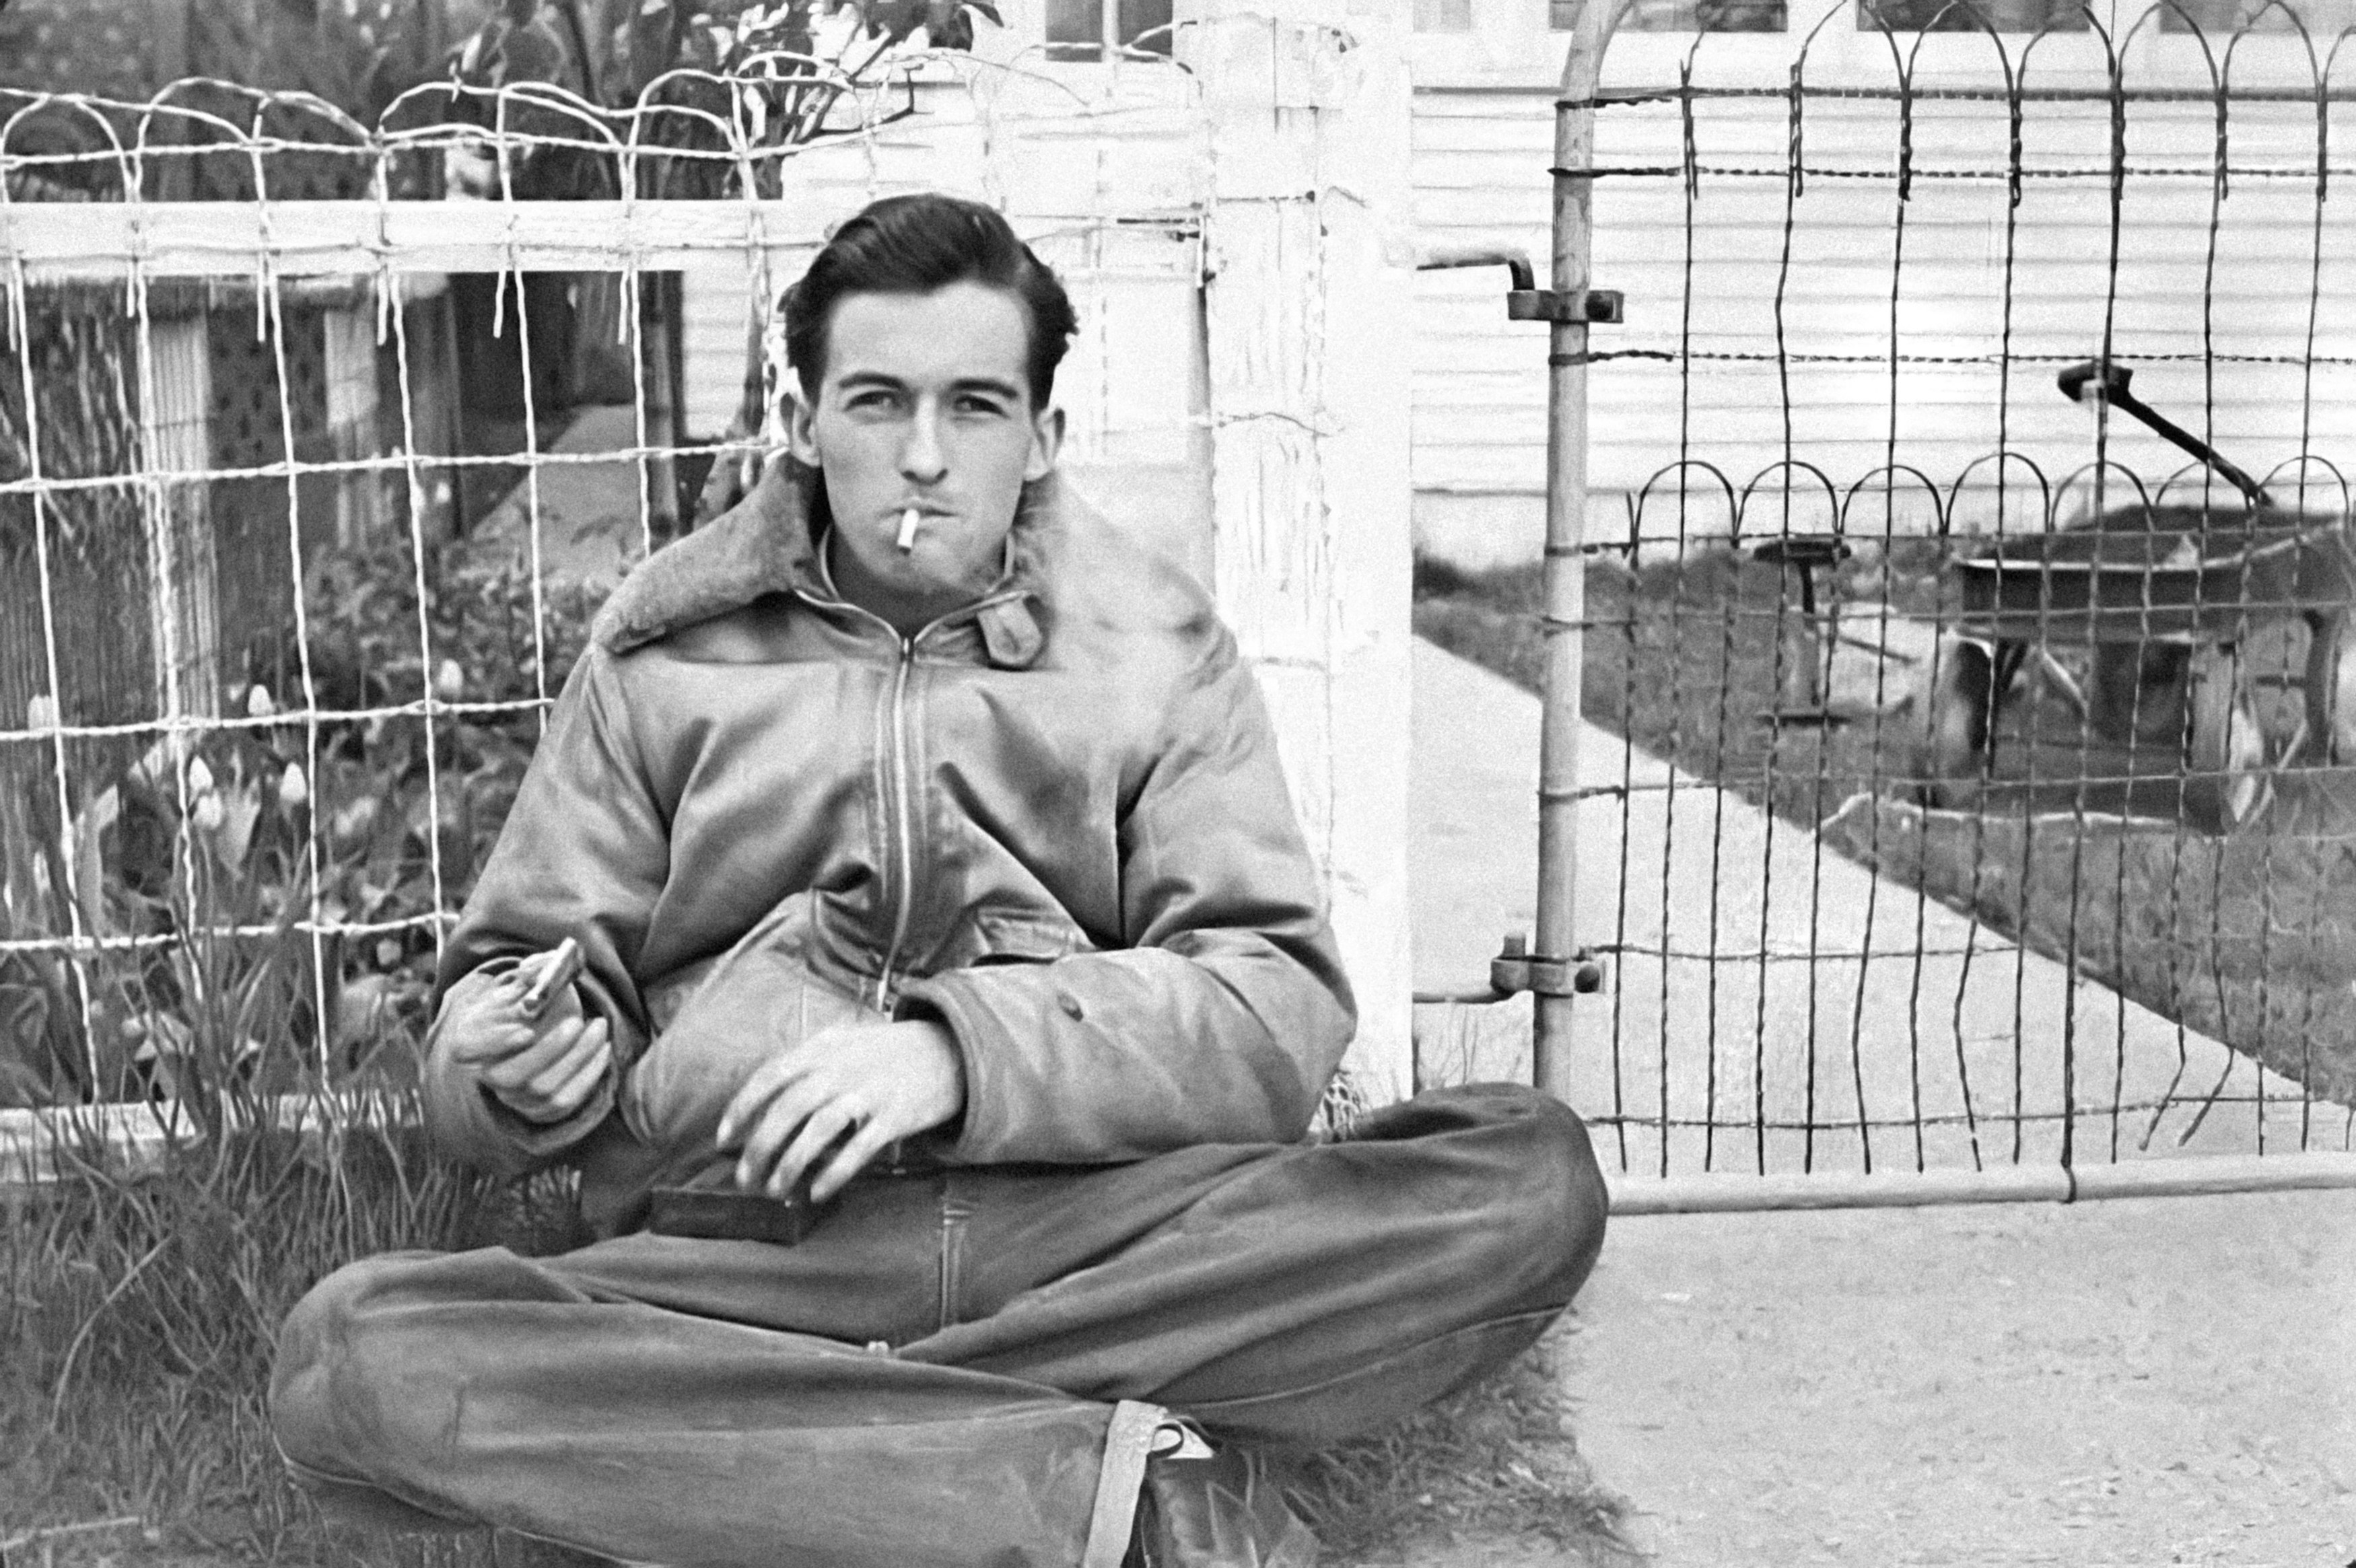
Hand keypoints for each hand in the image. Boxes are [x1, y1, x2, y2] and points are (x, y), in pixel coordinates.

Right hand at [437, 959, 612, 1125]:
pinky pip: (566, 1100)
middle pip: (510, 1076)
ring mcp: (514, 1097)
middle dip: (550, 1049)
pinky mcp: (541, 1109)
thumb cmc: (532, 1004)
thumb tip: (537, 968)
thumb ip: (533, 971)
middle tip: (578, 1022)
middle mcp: (488, 1074)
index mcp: (471, 1041)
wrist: (543, 1029)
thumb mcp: (528, 984)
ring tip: (599, 1026)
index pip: (466, 1049)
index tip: (526, 1030)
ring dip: (578, 1057)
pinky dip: (589, 1073)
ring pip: (543, 1088)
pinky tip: (602, 1048)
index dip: (495, 1043)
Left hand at [716, 1019, 963, 1203]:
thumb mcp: (847, 1042)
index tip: (723, 1138)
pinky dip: (833, 1172)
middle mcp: (841, 1068)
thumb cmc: (890, 1052)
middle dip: (759, 1147)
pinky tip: (817, 1192)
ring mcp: (868, 1092)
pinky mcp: (894, 1117)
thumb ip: (810, 1062)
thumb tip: (768, 1097)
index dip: (741, 1108)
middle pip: (787, 1109)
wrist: (952, 1048)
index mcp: (824, 1048)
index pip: (769, 1075)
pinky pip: (857, 1149)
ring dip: (790, 1164)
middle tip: (745, 1178)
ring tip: (775, 1190)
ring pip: (817, 1131)